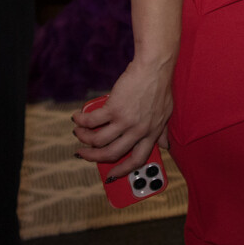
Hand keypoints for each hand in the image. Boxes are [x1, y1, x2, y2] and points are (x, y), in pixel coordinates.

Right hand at [71, 59, 173, 180]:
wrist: (154, 67)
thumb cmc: (159, 87)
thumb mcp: (166, 113)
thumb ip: (162, 131)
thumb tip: (165, 146)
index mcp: (152, 133)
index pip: (138, 159)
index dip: (123, 171)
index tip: (111, 177)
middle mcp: (139, 130)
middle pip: (112, 154)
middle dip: (93, 157)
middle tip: (83, 153)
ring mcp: (126, 121)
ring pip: (97, 140)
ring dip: (83, 138)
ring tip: (78, 131)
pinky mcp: (114, 109)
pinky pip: (91, 122)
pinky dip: (80, 121)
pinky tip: (77, 117)